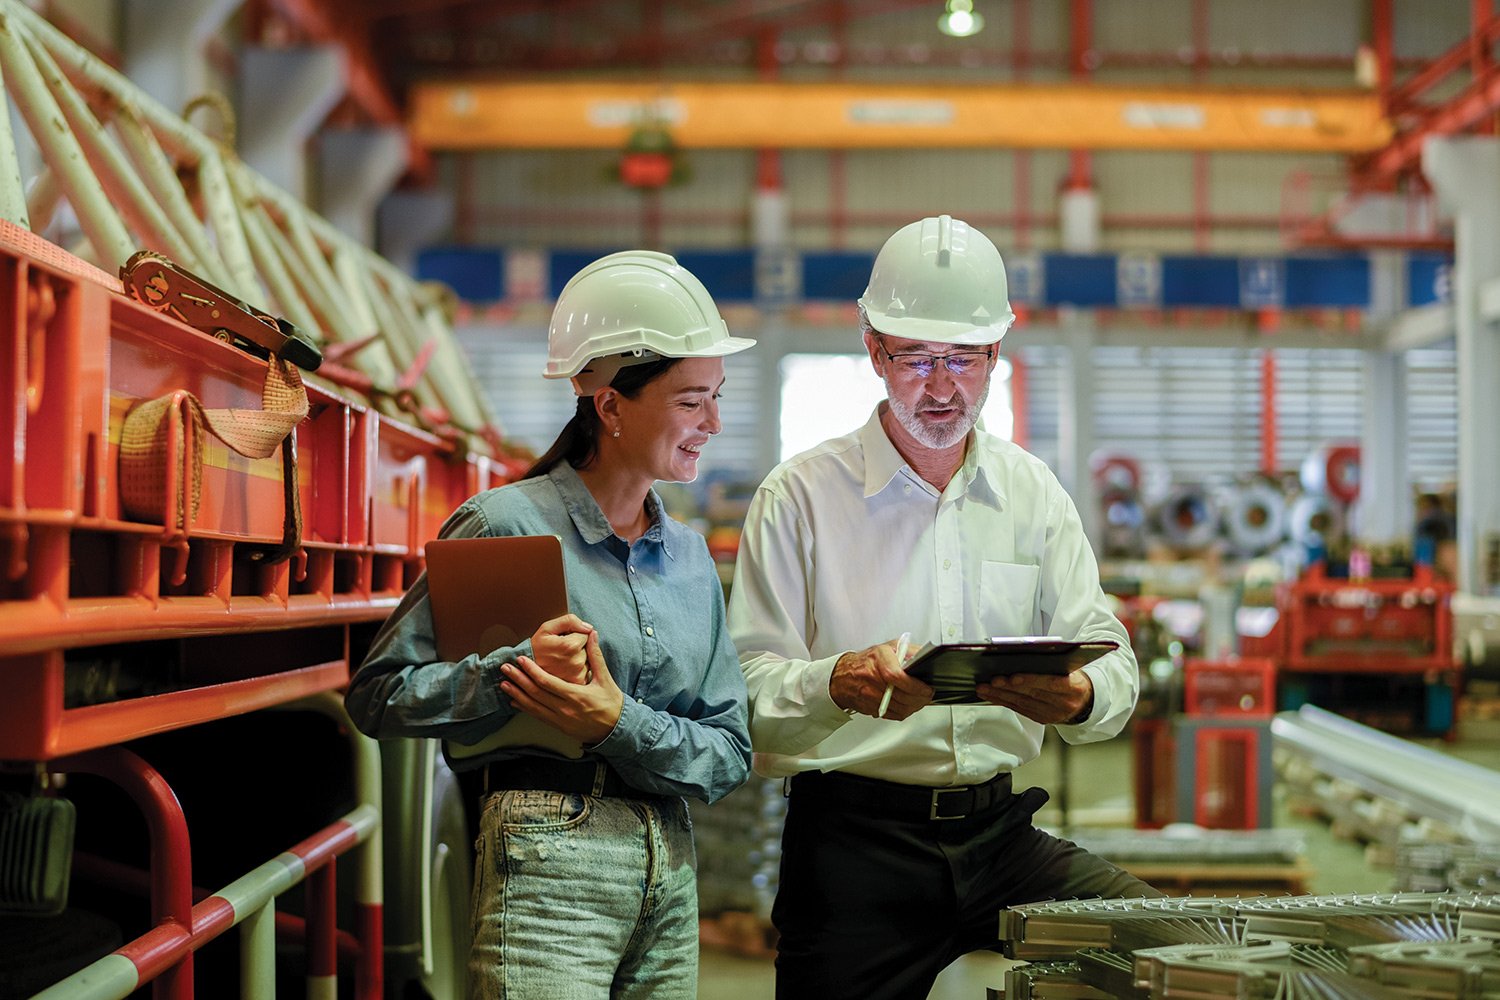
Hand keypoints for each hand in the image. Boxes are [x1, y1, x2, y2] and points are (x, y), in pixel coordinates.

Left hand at [500, 631, 623, 744]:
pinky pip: (538, 716)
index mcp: (576, 695)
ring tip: (504, 684)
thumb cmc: (611, 703)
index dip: (531, 670)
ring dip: (517, 694)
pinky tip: (514, 701)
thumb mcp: (605, 678)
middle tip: (505, 669)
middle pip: (535, 693)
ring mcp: (560, 720)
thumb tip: (592, 634)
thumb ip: (595, 656)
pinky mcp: (558, 726)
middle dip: (518, 680)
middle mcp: (565, 709)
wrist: (616, 729)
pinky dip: (524, 708)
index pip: (547, 682)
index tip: (521, 660)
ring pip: (533, 706)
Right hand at [529, 614, 594, 684]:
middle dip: (578, 647)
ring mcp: (578, 674)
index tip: (563, 640)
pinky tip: (565, 669)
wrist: (525, 671)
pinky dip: (578, 669)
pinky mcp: (578, 683)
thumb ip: (570, 621)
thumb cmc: (536, 648)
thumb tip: (589, 627)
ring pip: (588, 660)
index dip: (575, 635)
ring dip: (579, 658)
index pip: (586, 634)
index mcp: (570, 646)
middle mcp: (577, 662)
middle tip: (561, 652)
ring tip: (562, 661)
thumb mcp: (547, 628)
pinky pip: (586, 670)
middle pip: (588, 648)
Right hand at [829, 638, 932, 719]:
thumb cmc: (868, 660)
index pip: (898, 676)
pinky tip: (907, 705)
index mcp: (879, 659)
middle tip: (927, 695)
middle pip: (902, 696)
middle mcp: (872, 678)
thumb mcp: (889, 647)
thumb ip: (910, 650)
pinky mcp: (871, 708)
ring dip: (914, 707)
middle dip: (920, 698)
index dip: (916, 686)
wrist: (843, 676)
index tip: (927, 688)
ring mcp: (870, 695)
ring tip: (920, 700)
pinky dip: (904, 712)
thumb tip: (926, 656)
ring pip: (900, 708)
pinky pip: (893, 715)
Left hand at [976, 671, 1093, 724]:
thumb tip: (1024, 652)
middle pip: (1032, 694)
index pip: (1050, 683)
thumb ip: (1052, 662)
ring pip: (1022, 703)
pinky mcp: (1043, 719)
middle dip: (1008, 687)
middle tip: (991, 681)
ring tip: (984, 688)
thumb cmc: (1073, 676)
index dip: (1031, 680)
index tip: (1012, 677)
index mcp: (1074, 687)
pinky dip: (1004, 702)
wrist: (1086, 700)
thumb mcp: (1070, 666)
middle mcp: (1064, 703)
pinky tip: (991, 696)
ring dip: (1000, 696)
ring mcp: (1053, 714)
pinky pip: (1020, 710)